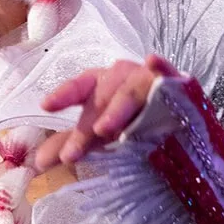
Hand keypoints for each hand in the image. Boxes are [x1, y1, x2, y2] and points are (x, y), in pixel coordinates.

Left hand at [33, 54, 177, 170]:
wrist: (185, 137)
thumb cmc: (136, 126)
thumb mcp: (101, 136)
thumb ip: (72, 143)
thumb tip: (37, 162)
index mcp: (105, 86)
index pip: (82, 85)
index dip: (65, 94)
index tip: (46, 105)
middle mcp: (126, 79)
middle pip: (102, 95)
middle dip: (86, 125)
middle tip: (72, 155)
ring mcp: (153, 81)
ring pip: (131, 89)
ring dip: (116, 108)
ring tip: (104, 130)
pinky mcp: (180, 86)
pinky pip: (170, 74)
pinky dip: (162, 67)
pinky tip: (154, 61)